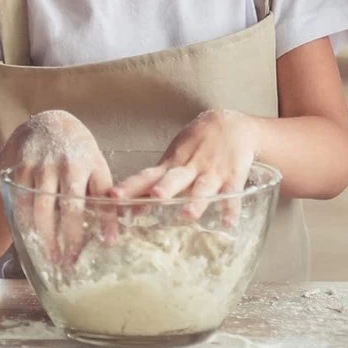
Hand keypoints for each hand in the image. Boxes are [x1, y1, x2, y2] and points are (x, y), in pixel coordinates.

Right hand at [0, 110, 112, 263]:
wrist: (47, 125)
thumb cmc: (78, 153)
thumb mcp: (97, 168)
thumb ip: (104, 198)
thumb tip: (112, 237)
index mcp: (89, 163)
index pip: (100, 196)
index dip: (105, 220)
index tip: (108, 244)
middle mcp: (65, 164)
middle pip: (68, 207)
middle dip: (70, 238)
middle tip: (70, 263)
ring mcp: (39, 167)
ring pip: (41, 209)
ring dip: (45, 238)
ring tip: (51, 259)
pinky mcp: (18, 171)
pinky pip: (20, 205)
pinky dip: (25, 226)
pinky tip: (31, 242)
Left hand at [109, 108, 259, 220]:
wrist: (233, 125)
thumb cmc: (198, 144)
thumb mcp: (176, 156)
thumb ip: (157, 182)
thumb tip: (132, 208)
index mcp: (172, 164)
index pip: (147, 176)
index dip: (131, 186)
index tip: (114, 197)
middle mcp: (190, 168)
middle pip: (175, 179)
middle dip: (165, 188)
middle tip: (155, 197)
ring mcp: (212, 172)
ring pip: (203, 187)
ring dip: (196, 201)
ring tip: (189, 215)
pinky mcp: (233, 176)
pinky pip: (231, 194)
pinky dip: (230, 208)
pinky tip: (228, 223)